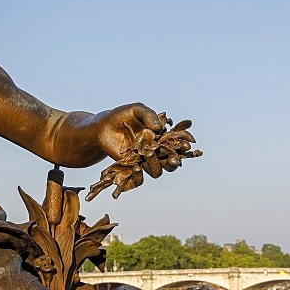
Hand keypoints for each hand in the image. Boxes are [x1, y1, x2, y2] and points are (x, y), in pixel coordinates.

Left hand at [87, 109, 201, 200]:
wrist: (103, 127)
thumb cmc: (122, 116)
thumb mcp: (136, 110)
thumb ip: (149, 115)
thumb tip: (159, 128)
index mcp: (162, 138)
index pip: (177, 145)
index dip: (183, 146)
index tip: (186, 145)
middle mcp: (156, 152)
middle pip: (170, 162)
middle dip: (174, 161)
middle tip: (174, 158)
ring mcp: (143, 162)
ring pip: (157, 171)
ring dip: (156, 165)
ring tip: (149, 154)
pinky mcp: (131, 169)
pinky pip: (138, 178)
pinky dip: (139, 176)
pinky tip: (136, 168)